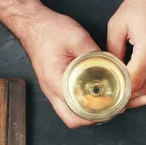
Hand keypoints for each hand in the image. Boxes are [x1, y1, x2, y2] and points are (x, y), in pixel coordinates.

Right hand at [21, 9, 100, 128]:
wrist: (33, 24)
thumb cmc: (49, 30)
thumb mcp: (77, 37)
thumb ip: (95, 53)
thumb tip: (112, 66)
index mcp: (55, 82)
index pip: (75, 114)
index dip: (94, 116)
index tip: (111, 110)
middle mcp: (51, 91)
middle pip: (71, 120)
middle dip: (92, 119)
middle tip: (110, 110)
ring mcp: (51, 90)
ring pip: (69, 114)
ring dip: (86, 113)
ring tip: (104, 104)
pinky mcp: (54, 85)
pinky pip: (67, 103)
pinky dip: (80, 104)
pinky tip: (92, 95)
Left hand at [107, 0, 145, 107]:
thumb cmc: (143, 5)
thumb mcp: (118, 25)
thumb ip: (112, 51)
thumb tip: (109, 72)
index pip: (134, 80)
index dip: (121, 91)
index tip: (111, 94)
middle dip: (130, 99)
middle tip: (116, 102)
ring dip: (142, 100)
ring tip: (128, 103)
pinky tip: (141, 95)